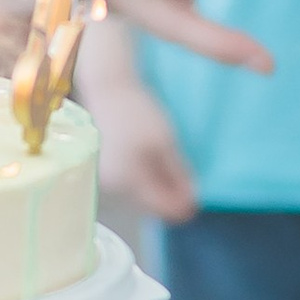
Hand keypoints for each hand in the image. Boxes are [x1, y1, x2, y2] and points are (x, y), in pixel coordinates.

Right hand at [88, 76, 200, 222]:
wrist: (107, 91)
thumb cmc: (138, 113)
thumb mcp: (165, 143)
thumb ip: (178, 175)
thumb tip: (190, 204)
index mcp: (130, 181)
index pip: (162, 209)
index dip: (183, 206)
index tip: (197, 198)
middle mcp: (114, 187)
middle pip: (150, 205)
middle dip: (169, 195)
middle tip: (184, 176)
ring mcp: (105, 181)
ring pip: (140, 196)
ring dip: (157, 187)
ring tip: (164, 161)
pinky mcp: (102, 173)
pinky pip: (129, 186)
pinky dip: (143, 179)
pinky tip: (147, 160)